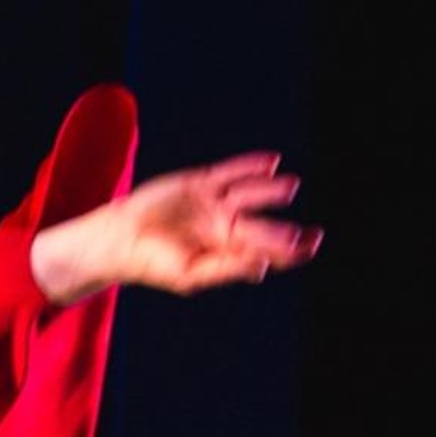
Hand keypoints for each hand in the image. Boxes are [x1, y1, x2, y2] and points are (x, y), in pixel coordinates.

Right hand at [112, 152, 322, 293]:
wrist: (121, 239)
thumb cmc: (154, 264)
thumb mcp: (191, 274)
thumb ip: (228, 268)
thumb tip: (263, 267)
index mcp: (223, 254)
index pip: (262, 252)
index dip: (288, 251)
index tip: (309, 247)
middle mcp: (223, 229)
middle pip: (261, 227)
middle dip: (286, 232)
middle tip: (314, 234)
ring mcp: (212, 204)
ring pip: (249, 195)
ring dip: (271, 191)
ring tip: (292, 187)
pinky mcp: (199, 183)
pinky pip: (230, 172)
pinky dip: (249, 166)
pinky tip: (271, 163)